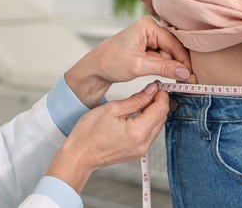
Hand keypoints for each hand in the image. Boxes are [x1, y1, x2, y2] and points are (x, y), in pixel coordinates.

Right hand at [46, 82, 167, 192]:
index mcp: (138, 131)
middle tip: (151, 90)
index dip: (161, 95)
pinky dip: (149, 122)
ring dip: (154, 112)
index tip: (157, 86)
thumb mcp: (112, 109)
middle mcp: (143, 143)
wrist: (79, 155)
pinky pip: (151, 134)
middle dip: (159, 102)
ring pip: (158, 126)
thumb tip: (151, 90)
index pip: (160, 109)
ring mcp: (142, 150)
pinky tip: (140, 114)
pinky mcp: (138, 152)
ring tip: (144, 100)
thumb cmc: (89, 133)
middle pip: (162, 117)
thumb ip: (136, 100)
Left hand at [65, 16, 190, 106]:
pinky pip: (161, 58)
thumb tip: (184, 72)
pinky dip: (163, 67)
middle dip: (176, 64)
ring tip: (172, 79)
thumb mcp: (139, 66)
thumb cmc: (109, 62)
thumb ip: (164, 68)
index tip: (190, 74)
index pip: (173, 42)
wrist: (94, 70)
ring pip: (167, 54)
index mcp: (147, 26)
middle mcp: (149, 29)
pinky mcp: (146, 48)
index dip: (183, 59)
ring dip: (169, 67)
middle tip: (185, 80)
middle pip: (172, 48)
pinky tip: (164, 75)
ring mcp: (147, 39)